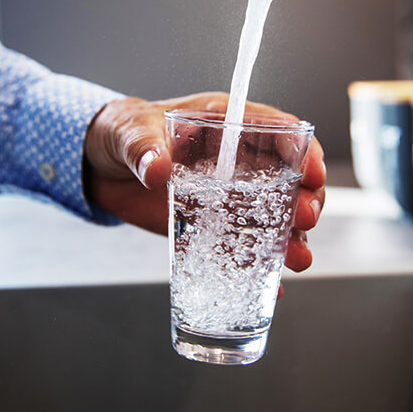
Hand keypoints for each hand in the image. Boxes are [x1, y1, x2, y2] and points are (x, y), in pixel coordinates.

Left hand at [83, 92, 325, 273]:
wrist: (99, 167)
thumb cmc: (121, 133)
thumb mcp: (129, 132)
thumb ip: (143, 148)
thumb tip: (157, 168)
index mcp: (224, 125)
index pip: (277, 131)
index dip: (302, 150)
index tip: (313, 172)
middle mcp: (235, 161)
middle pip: (286, 177)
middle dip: (304, 198)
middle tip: (305, 219)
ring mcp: (226, 195)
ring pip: (272, 215)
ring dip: (290, 237)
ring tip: (298, 259)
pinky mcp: (210, 224)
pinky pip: (239, 245)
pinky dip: (256, 265)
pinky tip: (271, 286)